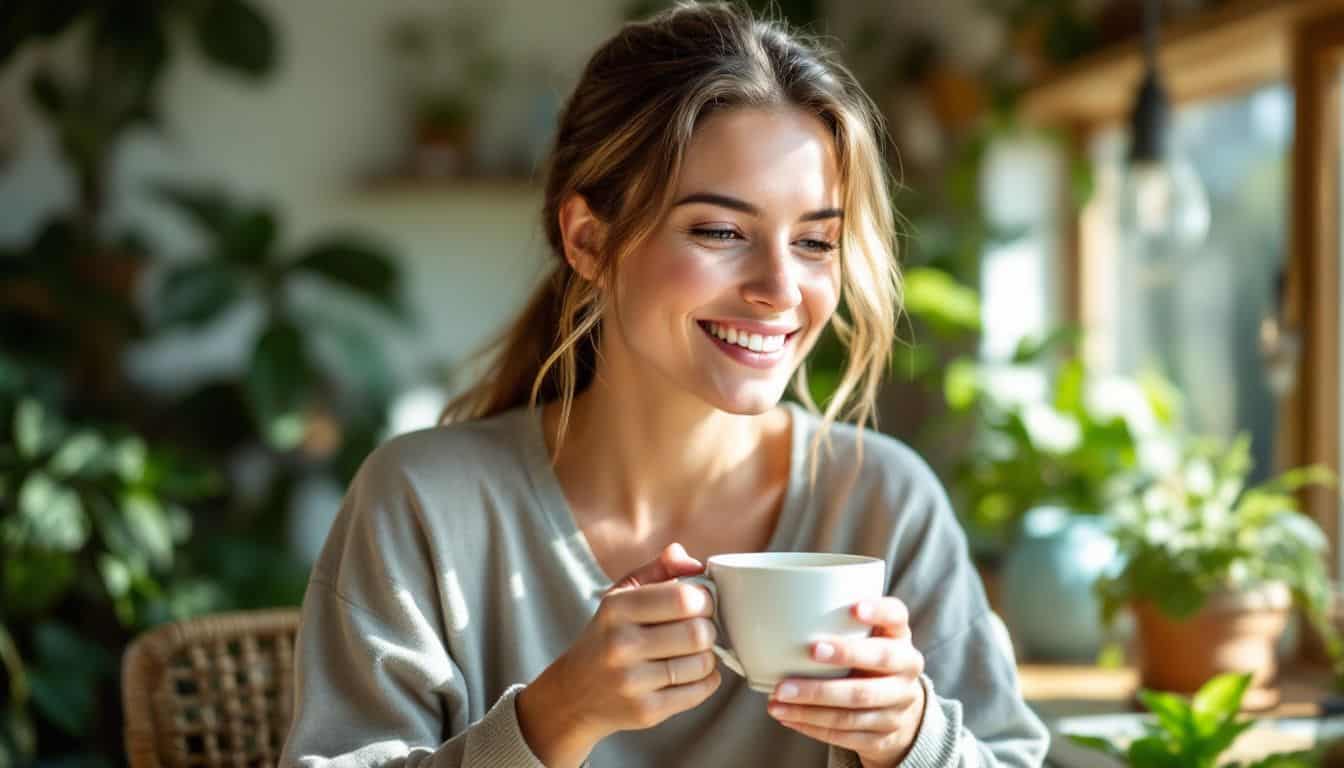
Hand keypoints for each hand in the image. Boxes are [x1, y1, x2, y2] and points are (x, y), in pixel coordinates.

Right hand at [517, 543, 721, 766]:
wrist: (573, 695)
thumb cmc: (606, 637)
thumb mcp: (620, 596)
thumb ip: (658, 570)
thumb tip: (696, 564)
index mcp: (617, 608)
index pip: (684, 597)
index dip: (704, 598)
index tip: (701, 603)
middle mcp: (621, 644)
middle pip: (698, 632)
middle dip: (709, 629)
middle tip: (700, 629)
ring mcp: (632, 681)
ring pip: (702, 663)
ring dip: (708, 656)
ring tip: (694, 652)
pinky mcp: (646, 711)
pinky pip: (699, 691)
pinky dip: (707, 680)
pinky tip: (694, 673)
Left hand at [766, 597, 926, 767]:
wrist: (894, 706)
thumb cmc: (865, 657)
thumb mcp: (866, 635)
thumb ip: (839, 622)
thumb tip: (785, 612)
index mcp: (899, 637)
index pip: (897, 616)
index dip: (878, 612)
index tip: (855, 608)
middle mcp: (906, 670)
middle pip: (880, 661)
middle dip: (845, 655)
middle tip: (810, 651)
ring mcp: (897, 707)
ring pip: (856, 706)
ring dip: (813, 702)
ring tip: (779, 695)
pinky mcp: (881, 737)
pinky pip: (845, 734)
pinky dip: (812, 726)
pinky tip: (787, 716)